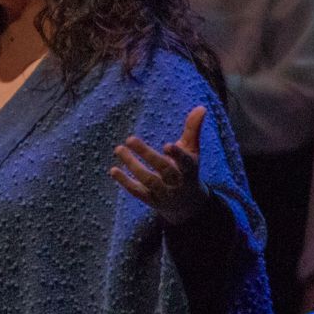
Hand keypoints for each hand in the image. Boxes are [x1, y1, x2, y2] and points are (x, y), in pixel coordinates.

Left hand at [110, 106, 208, 225]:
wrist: (188, 206)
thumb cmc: (188, 170)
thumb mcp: (192, 151)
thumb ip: (193, 130)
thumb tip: (201, 107)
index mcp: (189, 170)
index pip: (185, 163)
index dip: (177, 155)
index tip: (167, 145)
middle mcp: (178, 183)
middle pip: (164, 170)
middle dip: (147, 155)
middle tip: (130, 139)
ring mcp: (164, 194)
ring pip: (148, 180)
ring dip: (132, 165)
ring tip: (119, 149)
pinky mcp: (151, 201)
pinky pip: (138, 192)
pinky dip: (125, 182)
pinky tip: (113, 170)